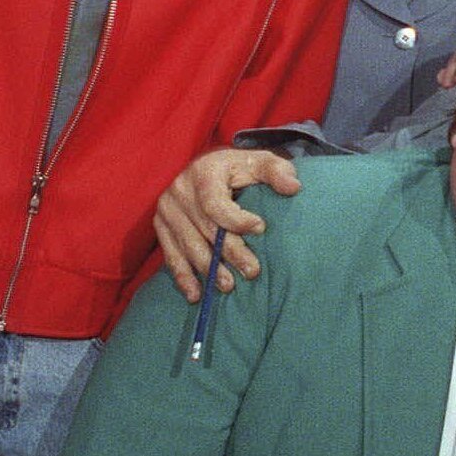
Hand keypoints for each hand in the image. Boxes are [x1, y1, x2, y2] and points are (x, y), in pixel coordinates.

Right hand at [151, 148, 299, 303]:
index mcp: (203, 173)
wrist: (205, 168)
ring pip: (189, 246)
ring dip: (209, 269)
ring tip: (229, 285)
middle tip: (252, 271)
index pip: (216, 204)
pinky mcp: (161, 227)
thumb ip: (277, 171)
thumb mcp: (258, 161)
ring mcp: (168, 211)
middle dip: (230, 253)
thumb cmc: (237, 168)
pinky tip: (195, 294)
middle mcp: (180, 191)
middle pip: (206, 229)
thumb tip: (293, 187)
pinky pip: (171, 256)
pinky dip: (183, 277)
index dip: (237, 220)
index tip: (260, 229)